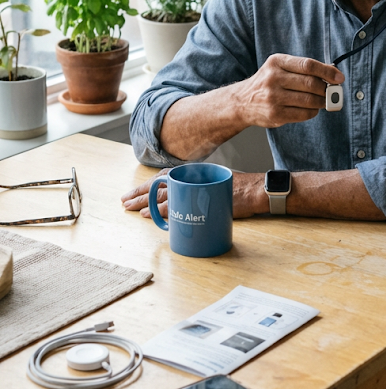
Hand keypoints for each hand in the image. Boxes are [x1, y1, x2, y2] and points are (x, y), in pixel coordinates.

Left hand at [121, 169, 265, 218]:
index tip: (134, 192)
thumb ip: (200, 188)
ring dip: (143, 203)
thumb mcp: (216, 183)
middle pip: (157, 185)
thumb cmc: (242, 189)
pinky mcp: (199, 202)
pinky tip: (147, 215)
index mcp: (194, 173)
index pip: (163, 177)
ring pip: (161, 196)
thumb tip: (187, 199)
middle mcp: (191, 178)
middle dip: (139, 193)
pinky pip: (173, 206)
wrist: (257, 190)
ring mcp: (194, 190)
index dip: (147, 184)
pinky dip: (158, 211)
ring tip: (130, 208)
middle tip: (124, 200)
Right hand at [232, 54, 343, 128]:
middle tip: (332, 91)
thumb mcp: (278, 67)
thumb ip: (301, 69)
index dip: (327, 71)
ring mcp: (274, 98)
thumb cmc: (266, 82)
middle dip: (326, 89)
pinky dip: (313, 111)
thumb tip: (331, 74)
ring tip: (324, 100)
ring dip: (322, 101)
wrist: (242, 102)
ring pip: (310, 100)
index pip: (308, 65)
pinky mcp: (276, 114)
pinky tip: (312, 108)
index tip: (339, 78)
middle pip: (311, 83)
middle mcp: (274, 78)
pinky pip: (304, 114)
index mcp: (277, 62)